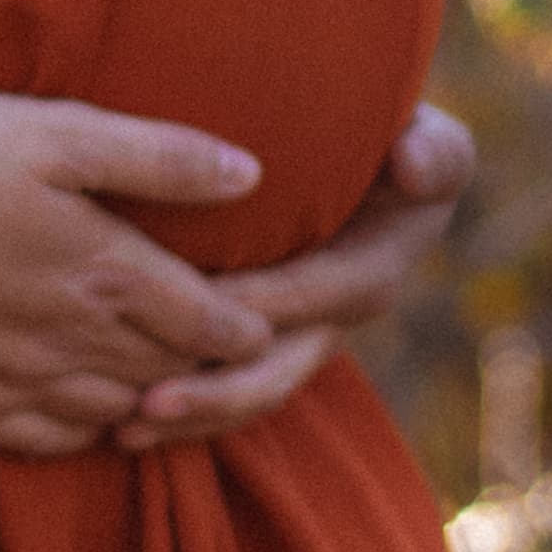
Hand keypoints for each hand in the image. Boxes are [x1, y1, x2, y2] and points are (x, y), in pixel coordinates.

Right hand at [0, 92, 277, 457]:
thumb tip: (251, 173)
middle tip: (247, 369)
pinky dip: (85, 434)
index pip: (210, 321)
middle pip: (172, 373)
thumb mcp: (51, 133)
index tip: (274, 325)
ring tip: (178, 392)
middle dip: (217, 374)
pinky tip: (91, 420)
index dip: (250, 327)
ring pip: (117, 413)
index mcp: (105, 270)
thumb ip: (156, 157)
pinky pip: (49, 442)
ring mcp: (17, 380)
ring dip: (155, 405)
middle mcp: (74, 339)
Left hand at [107, 103, 474, 454]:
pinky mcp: (264, 342)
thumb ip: (432, 151)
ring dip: (191, 414)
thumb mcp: (424, 135)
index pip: (324, 292)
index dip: (271, 302)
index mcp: (378, 263)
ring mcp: (302, 333)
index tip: (208, 307)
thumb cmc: (378, 124)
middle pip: (281, 367)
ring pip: (249, 392)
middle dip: (217, 390)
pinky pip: (227, 390)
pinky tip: (120, 425)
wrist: (348, 144)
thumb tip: (414, 164)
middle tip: (147, 402)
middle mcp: (342, 310)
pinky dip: (181, 413)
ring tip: (127, 428)